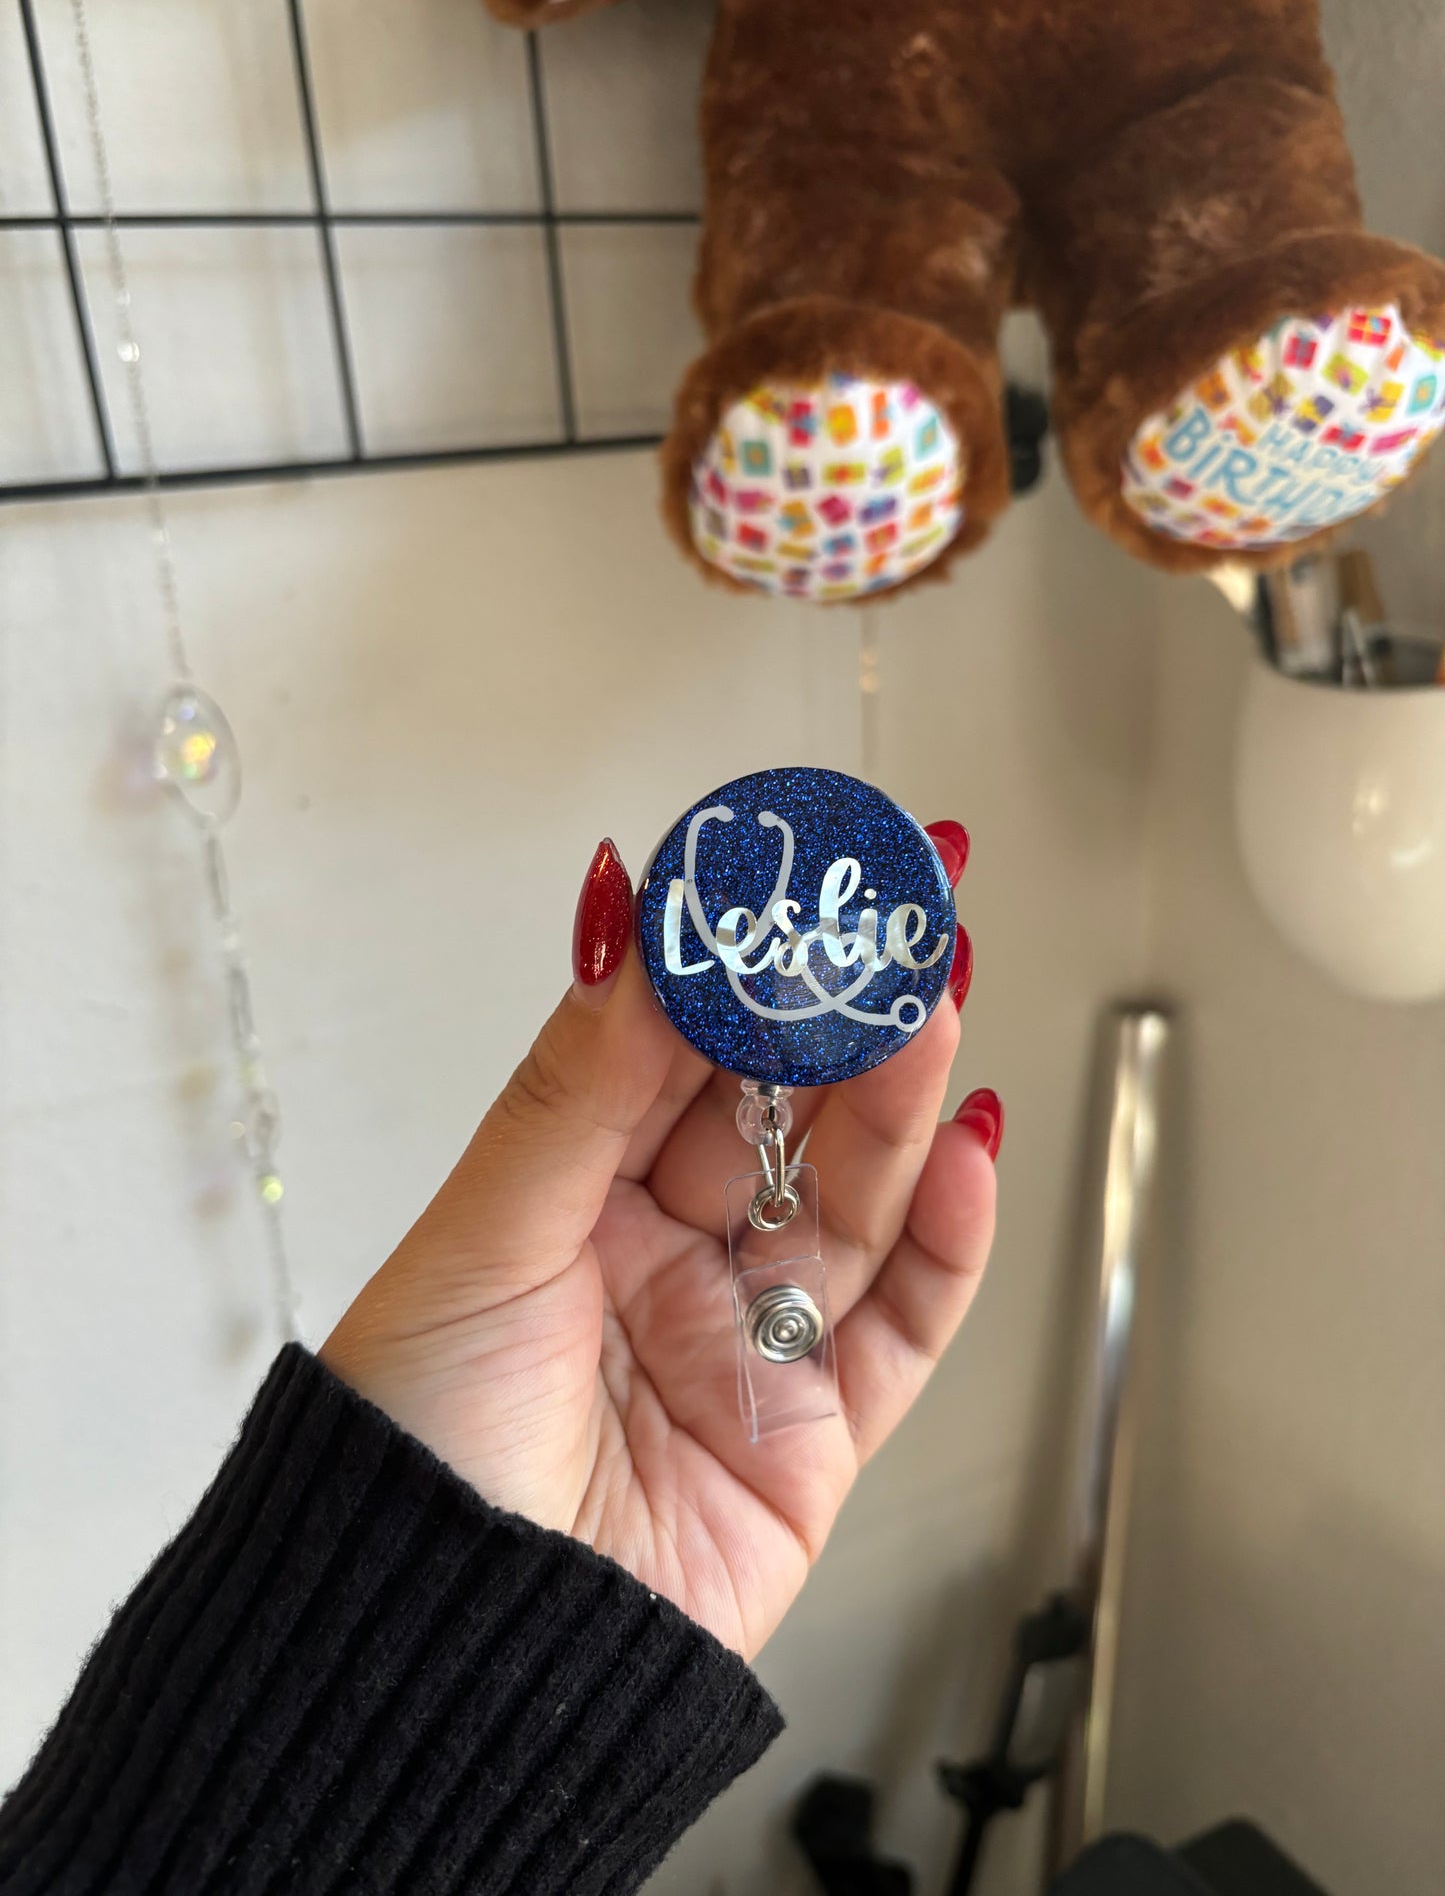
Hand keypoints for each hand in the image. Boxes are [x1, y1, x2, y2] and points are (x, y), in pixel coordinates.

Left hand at [321, 834, 1000, 1659]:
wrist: (447, 1672)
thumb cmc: (418, 1459)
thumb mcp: (484, 1245)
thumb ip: (576, 1090)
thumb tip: (626, 927)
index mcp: (571, 1203)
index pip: (675, 1054)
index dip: (735, 966)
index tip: (784, 880)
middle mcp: (666, 1261)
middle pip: (782, 1116)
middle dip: (839, 1015)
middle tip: (892, 918)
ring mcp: (749, 1339)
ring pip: (854, 1198)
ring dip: (903, 1098)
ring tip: (934, 1001)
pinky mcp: (816, 1429)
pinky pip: (906, 1321)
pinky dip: (949, 1238)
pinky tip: (966, 1147)